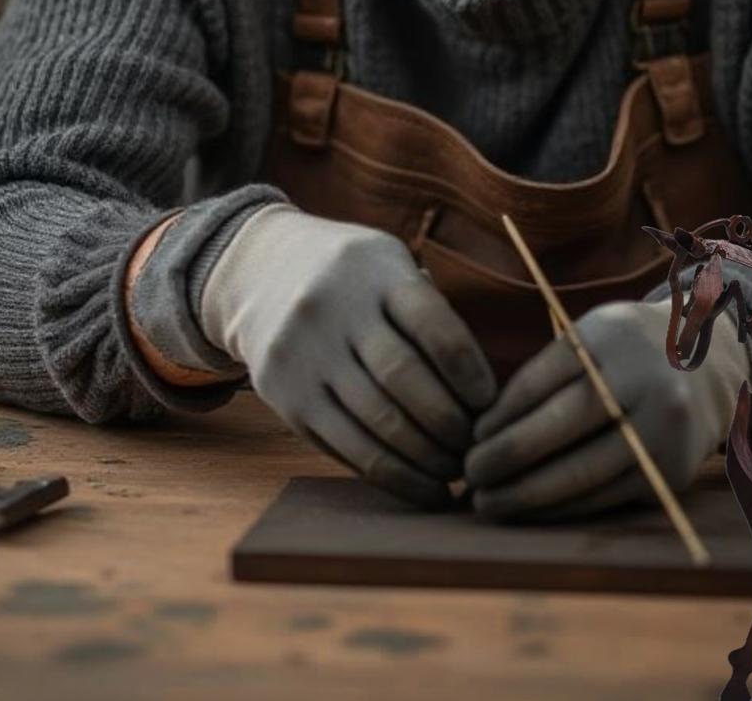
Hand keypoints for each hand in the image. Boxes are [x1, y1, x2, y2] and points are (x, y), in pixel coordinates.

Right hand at [197, 204, 496, 507]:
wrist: (261, 272)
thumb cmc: (354, 279)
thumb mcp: (388, 265)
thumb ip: (431, 311)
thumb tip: (483, 393)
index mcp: (375, 271)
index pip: (432, 324)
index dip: (469, 370)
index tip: (491, 402)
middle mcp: (334, 309)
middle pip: (403, 377)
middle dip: (449, 422)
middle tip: (477, 448)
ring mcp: (304, 354)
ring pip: (375, 420)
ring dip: (424, 457)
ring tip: (456, 474)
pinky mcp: (285, 396)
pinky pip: (345, 446)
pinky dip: (390, 474)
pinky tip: (422, 486)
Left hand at [463, 298, 747, 520]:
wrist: (707, 366)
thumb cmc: (626, 351)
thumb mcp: (593, 336)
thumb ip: (549, 371)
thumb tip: (485, 430)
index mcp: (608, 336)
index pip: (539, 381)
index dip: (500, 415)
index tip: (471, 437)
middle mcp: (640, 379)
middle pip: (559, 427)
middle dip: (505, 457)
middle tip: (469, 474)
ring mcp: (660, 427)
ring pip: (581, 472)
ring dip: (527, 494)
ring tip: (488, 502)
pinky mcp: (671, 469)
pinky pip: (605, 497)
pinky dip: (562, 508)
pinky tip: (532, 512)